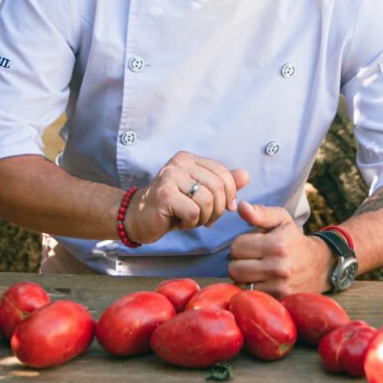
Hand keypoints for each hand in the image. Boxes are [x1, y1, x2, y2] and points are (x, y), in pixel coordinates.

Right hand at [125, 151, 249, 244]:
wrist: (137, 218)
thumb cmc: (171, 207)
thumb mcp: (199, 194)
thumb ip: (221, 183)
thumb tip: (246, 175)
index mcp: (189, 159)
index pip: (223, 173)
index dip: (230, 194)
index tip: (227, 208)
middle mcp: (179, 163)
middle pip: (218, 186)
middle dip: (219, 209)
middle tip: (208, 220)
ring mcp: (170, 177)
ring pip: (207, 200)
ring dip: (204, 217)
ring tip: (192, 220)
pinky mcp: (164, 194)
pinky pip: (194, 212)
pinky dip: (191, 223)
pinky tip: (180, 221)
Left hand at [227, 202, 331, 296]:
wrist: (319, 265)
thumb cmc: (293, 239)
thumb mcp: (281, 220)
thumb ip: (260, 213)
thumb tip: (241, 206)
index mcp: (276, 244)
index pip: (236, 247)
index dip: (240, 245)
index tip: (250, 245)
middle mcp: (278, 267)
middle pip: (234, 269)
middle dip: (238, 262)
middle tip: (249, 259)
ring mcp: (279, 286)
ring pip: (240, 284)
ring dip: (243, 277)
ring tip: (254, 270)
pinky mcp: (279, 299)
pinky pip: (251, 296)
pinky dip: (251, 289)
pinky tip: (259, 281)